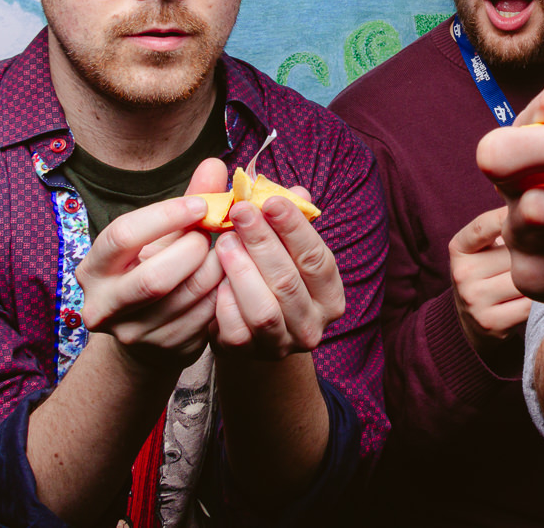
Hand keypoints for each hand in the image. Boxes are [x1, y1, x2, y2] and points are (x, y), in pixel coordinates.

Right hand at [76, 158, 225, 370]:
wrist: (148, 328)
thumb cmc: (155, 264)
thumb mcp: (163, 233)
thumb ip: (189, 200)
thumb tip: (215, 164)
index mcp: (95, 267)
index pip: (123, 235)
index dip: (166, 216)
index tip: (201, 205)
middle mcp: (104, 304)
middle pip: (154, 277)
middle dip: (193, 251)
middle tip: (213, 236)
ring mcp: (132, 333)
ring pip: (185, 298)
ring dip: (216, 270)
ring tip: (227, 253)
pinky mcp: (163, 350)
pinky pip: (204, 319)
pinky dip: (224, 294)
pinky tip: (230, 279)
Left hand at [212, 184, 343, 359]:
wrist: (248, 324)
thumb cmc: (269, 272)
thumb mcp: (282, 245)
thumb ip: (285, 219)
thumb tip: (296, 189)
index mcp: (330, 294)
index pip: (317, 258)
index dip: (294, 228)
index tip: (270, 200)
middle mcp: (313, 324)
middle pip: (288, 281)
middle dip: (262, 242)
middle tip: (240, 211)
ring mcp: (282, 344)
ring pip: (263, 309)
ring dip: (242, 270)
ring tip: (224, 241)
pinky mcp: (248, 354)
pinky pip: (234, 330)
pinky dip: (224, 301)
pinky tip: (214, 277)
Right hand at [450, 207, 530, 355]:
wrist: (477, 324)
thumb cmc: (493, 272)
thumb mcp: (487, 245)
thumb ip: (505, 219)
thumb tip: (535, 181)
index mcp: (459, 248)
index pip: (486, 224)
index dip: (515, 217)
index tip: (541, 214)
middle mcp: (461, 273)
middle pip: (513, 252)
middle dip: (540, 248)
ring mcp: (474, 300)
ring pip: (524, 278)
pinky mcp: (491, 324)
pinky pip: (531, 303)